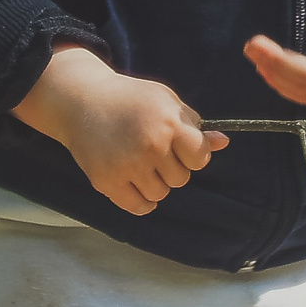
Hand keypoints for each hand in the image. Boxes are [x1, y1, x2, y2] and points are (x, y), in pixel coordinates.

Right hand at [12, 44, 229, 215]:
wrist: (82, 100)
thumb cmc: (130, 98)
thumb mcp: (165, 99)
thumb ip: (194, 123)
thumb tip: (223, 142)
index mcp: (169, 123)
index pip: (200, 159)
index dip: (191, 154)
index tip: (179, 147)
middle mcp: (151, 146)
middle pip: (181, 179)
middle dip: (171, 167)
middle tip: (152, 150)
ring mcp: (128, 165)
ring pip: (160, 194)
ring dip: (154, 182)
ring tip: (138, 161)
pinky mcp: (107, 182)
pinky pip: (140, 207)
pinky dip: (141, 200)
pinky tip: (134, 182)